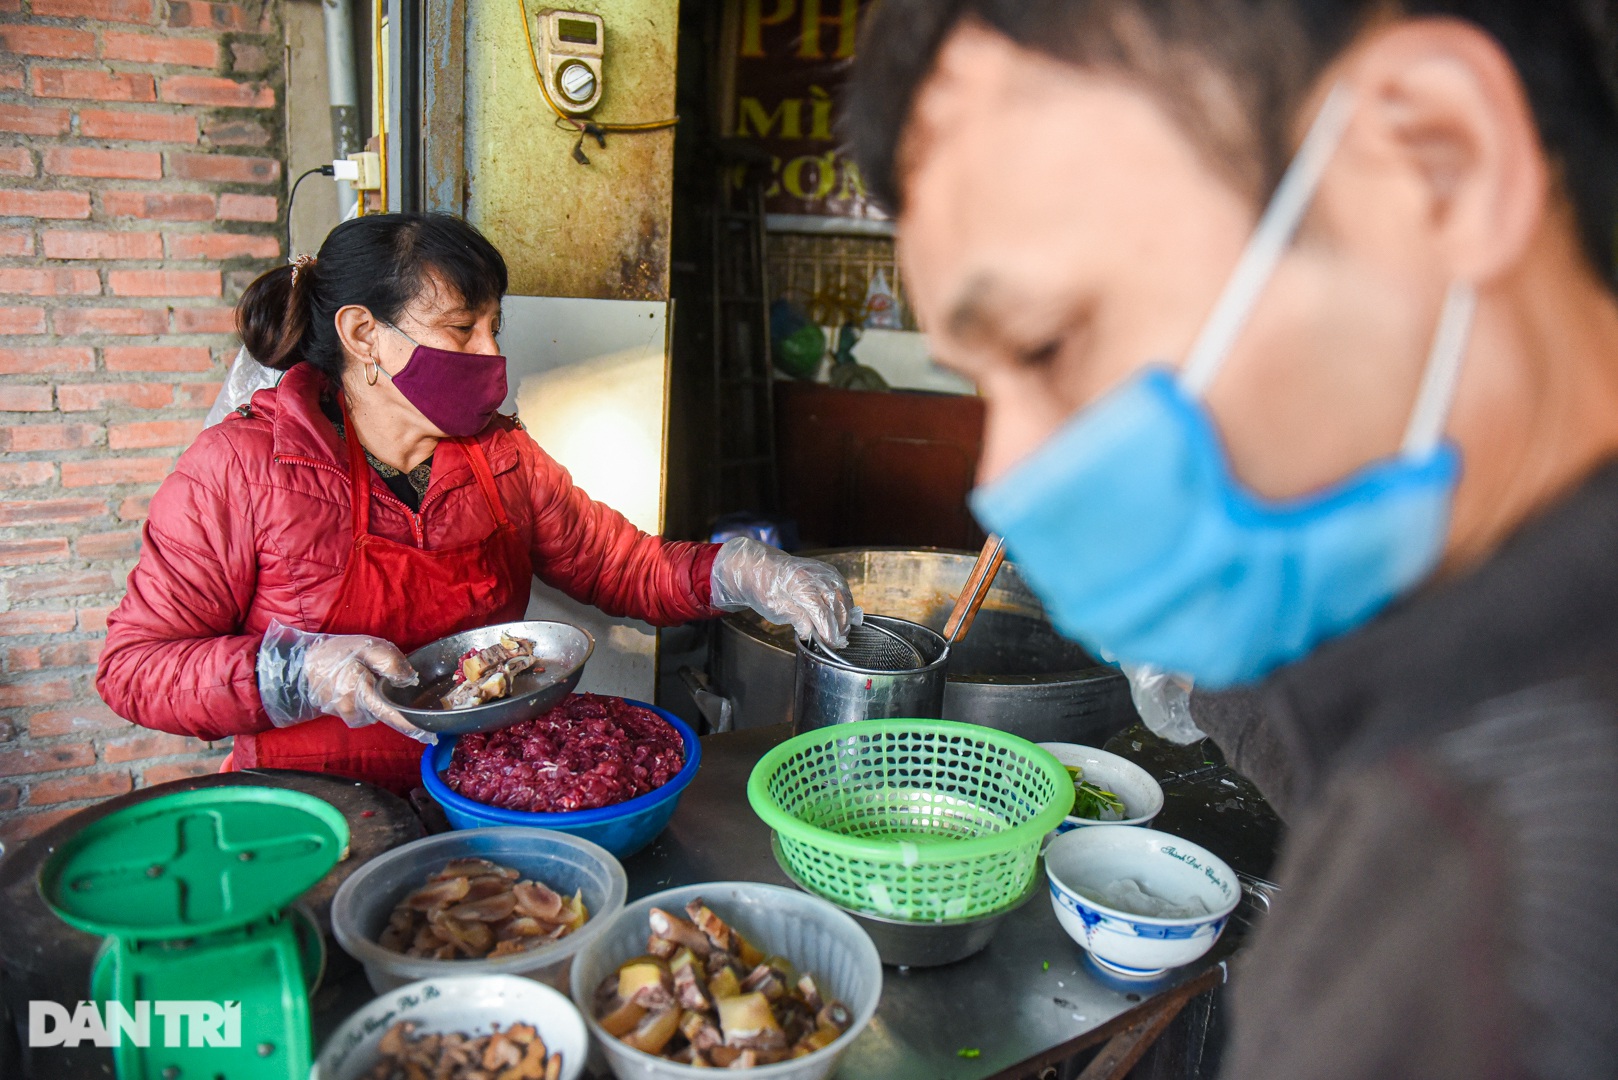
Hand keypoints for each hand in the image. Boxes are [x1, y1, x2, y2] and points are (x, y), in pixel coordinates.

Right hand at [257, 621, 436, 743]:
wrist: (303, 665)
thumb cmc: (337, 653)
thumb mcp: (366, 647)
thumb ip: (389, 662)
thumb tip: (409, 680)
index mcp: (360, 694)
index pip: (390, 714)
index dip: (410, 724)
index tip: (430, 734)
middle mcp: (354, 712)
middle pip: (387, 714)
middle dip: (396, 703)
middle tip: (392, 681)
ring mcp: (349, 716)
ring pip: (377, 712)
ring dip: (381, 699)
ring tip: (370, 676)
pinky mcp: (346, 716)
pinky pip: (367, 711)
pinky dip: (371, 699)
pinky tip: (363, 684)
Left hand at [709, 537, 859, 647]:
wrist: (763, 567)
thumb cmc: (766, 589)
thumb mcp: (776, 610)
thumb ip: (797, 620)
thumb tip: (812, 633)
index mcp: (799, 586)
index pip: (821, 613)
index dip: (829, 631)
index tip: (830, 643)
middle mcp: (815, 576)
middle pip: (836, 605)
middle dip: (840, 626)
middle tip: (836, 642)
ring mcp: (824, 571)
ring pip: (844, 596)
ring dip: (845, 616)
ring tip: (841, 632)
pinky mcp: (829, 571)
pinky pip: (843, 589)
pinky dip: (845, 604)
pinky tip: (842, 616)